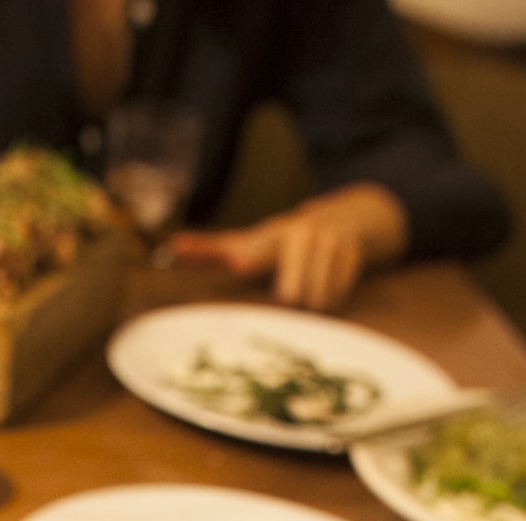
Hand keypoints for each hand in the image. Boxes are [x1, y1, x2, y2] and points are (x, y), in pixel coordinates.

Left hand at [171, 183, 409, 312]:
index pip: (250, 250)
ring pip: (317, 300)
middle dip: (293, 299)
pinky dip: (336, 297)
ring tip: (312, 285)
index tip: (238, 260)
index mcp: (269, 237)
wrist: (352, 215)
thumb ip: (212, 249)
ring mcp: (327, 239)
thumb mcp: (252, 240)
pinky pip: (339, 296)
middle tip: (293, 289)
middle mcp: (297, 234)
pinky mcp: (352, 248)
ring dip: (315, 301)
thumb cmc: (289, 241)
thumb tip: (173, 248)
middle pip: (293, 296)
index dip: (245, 256)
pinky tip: (331, 281)